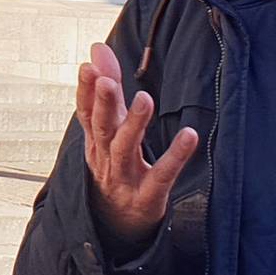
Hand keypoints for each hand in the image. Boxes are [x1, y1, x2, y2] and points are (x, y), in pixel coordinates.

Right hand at [74, 41, 199, 250]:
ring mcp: (125, 179)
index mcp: (96, 142)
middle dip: (103, 103)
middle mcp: (106, 159)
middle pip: (102, 128)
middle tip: (106, 80)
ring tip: (144, 98)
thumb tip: (97, 48)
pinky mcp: (147, 198)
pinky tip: (190, 136)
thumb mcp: (108, 131)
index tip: (89, 66)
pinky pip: (161, 175)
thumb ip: (106, 90)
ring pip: (124, 149)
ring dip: (133, 124)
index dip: (86, 91)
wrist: (116, 227)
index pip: (87, 114)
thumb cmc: (114, 168)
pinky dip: (174, 156)